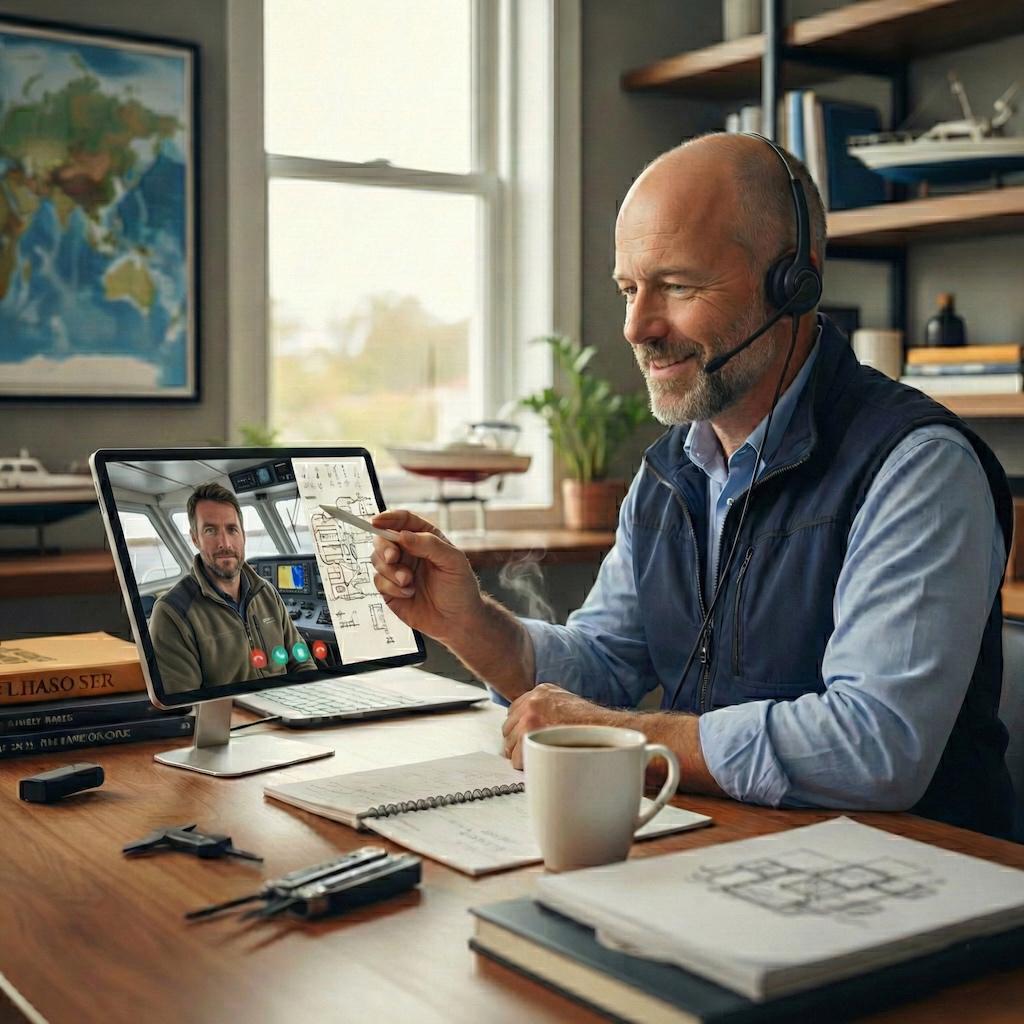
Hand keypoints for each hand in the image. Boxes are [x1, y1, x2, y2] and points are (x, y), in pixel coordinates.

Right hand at [370, 509, 483, 642]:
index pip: (403, 521)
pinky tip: (409, 593)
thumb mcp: (453, 561)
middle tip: (394, 557)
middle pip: (383, 538)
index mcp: (425, 538)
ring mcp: (398, 570)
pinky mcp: (390, 589)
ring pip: (377, 560)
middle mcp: (409, 551)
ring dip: (390, 571)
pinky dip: (391, 587)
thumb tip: (402, 535)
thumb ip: (429, 544)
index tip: (377, 521)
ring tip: (409, 582)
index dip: (388, 518)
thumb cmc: (461, 588)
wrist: (458, 621)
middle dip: (385, 547)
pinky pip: (378, 581)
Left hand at [501, 683, 606, 768]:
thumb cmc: (591, 723)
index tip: (525, 737)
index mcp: (540, 691)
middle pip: (508, 726)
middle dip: (516, 740)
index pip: (514, 710)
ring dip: (520, 752)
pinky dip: (525, 763)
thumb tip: (531, 722)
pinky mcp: (531, 735)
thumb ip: (546, 706)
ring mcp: (530, 717)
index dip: (519, 727)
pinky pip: (516, 756)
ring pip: (509, 743)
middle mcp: (532, 701)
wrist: (605, 730)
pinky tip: (538, 763)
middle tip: (528, 751)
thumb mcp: (566, 702)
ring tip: (537, 758)